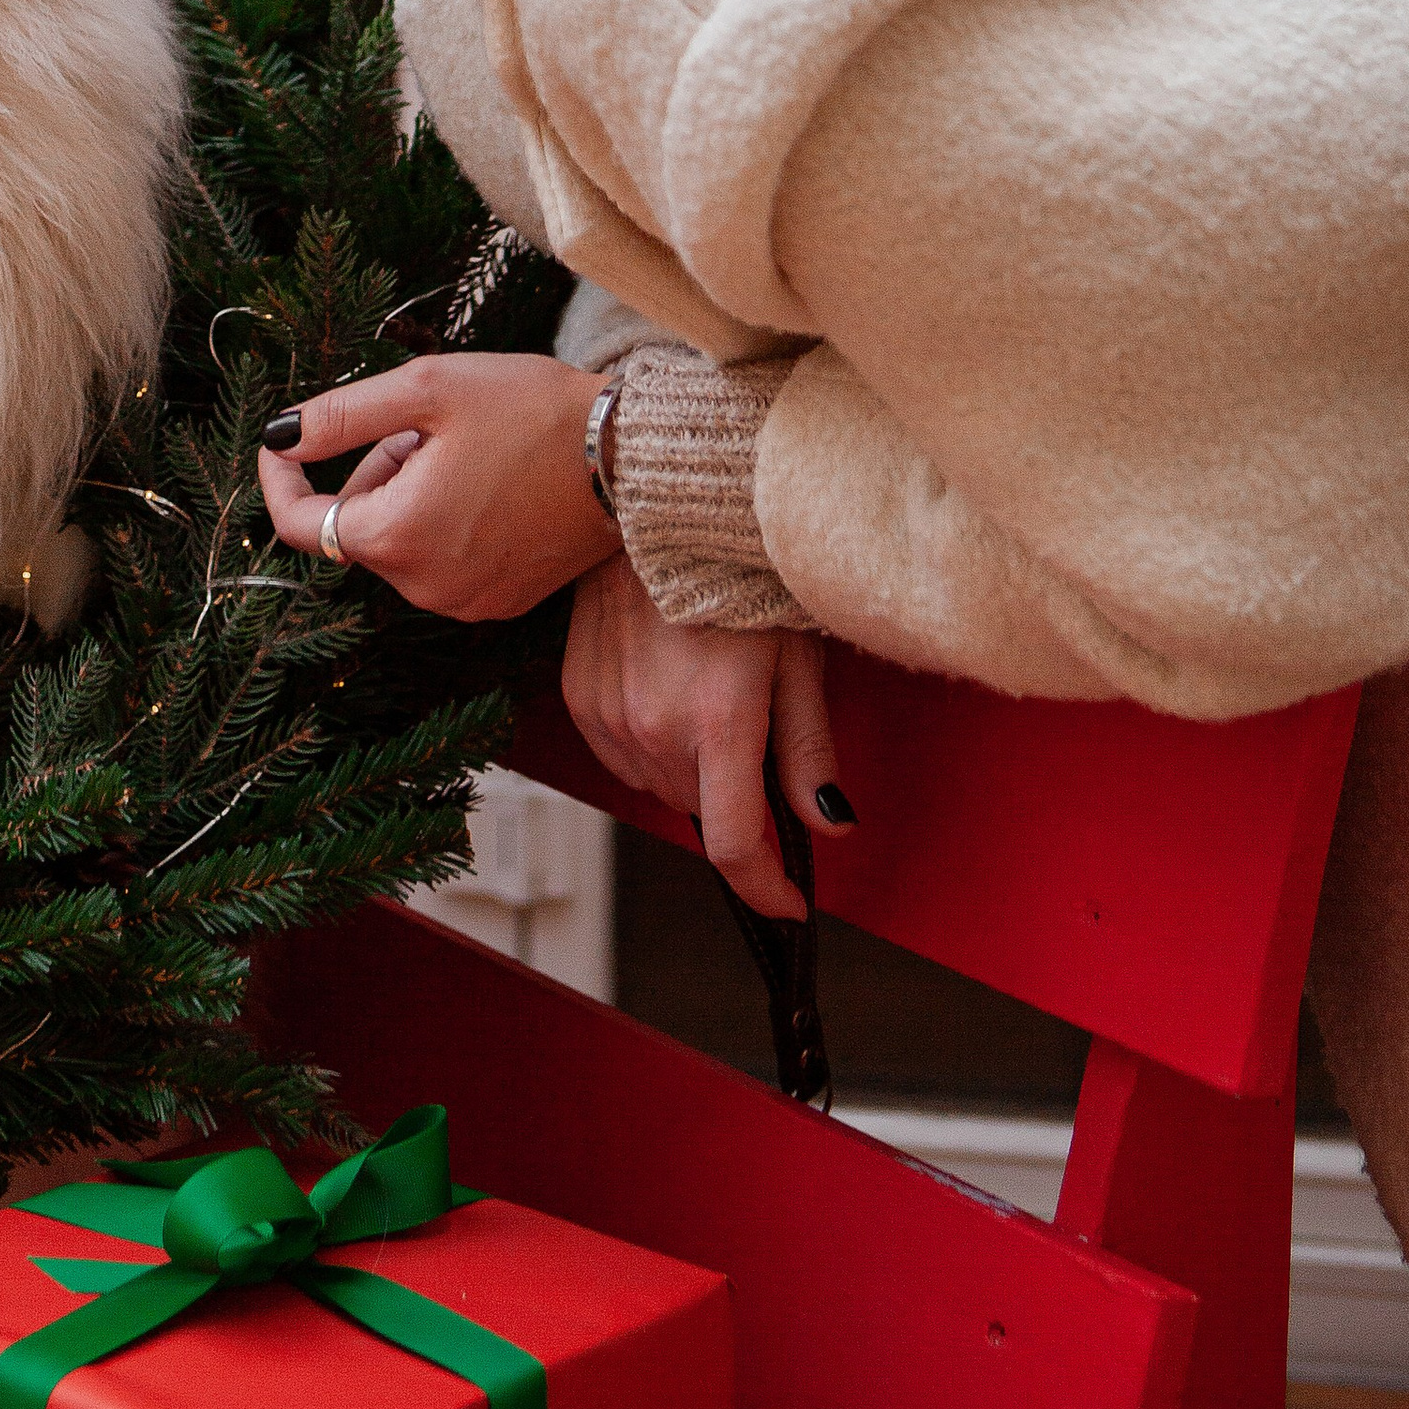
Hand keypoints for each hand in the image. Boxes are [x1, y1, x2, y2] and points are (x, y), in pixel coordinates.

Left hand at [256, 354, 620, 618]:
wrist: (631, 456)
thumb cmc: (531, 412)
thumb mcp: (426, 389)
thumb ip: (341, 415)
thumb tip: (278, 435)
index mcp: (400, 537)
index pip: (304, 524)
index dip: (283, 478)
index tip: (285, 441)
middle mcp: (426, 588)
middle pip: (360, 526)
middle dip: (374, 471)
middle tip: (422, 425)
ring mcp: (466, 602)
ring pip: (401, 543)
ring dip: (409, 494)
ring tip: (464, 448)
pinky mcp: (501, 601)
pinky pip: (442, 562)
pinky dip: (443, 522)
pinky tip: (488, 481)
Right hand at [559, 552, 844, 924]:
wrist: (654, 508)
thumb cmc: (735, 571)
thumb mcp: (797, 656)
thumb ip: (809, 749)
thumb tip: (830, 823)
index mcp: (719, 720)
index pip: (736, 846)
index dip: (767, 889)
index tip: (791, 901)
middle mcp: (655, 726)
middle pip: (703, 812)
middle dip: (737, 797)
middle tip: (754, 730)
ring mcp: (609, 714)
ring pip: (661, 787)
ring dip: (691, 770)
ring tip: (708, 697)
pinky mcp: (579, 697)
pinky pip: (621, 758)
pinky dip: (650, 746)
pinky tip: (668, 691)